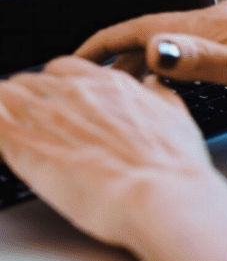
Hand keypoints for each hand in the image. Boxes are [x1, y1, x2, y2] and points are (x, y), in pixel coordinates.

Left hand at [0, 58, 219, 248]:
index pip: (64, 67)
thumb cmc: (172, 163)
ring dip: (3, 108)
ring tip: (4, 122)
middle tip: (26, 116)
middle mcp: (76, 94)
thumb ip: (158, 95)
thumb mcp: (176, 115)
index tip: (54, 97)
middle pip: (30, 80)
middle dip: (25, 95)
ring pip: (5, 97)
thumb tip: (153, 84)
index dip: (55, 83)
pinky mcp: (26, 151)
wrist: (160, 193)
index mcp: (109, 84)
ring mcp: (49, 119)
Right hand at [76, 0, 226, 107]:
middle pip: (160, 30)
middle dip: (125, 52)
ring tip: (136, 83)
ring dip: (154, 57)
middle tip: (99, 79)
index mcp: (217, 24)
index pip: (146, 25)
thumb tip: (153, 49)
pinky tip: (190, 76)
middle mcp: (226, 17)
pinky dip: (183, 58)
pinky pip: (205, 42)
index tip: (81, 55)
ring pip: (183, 37)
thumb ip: (199, 59)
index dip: (109, 40)